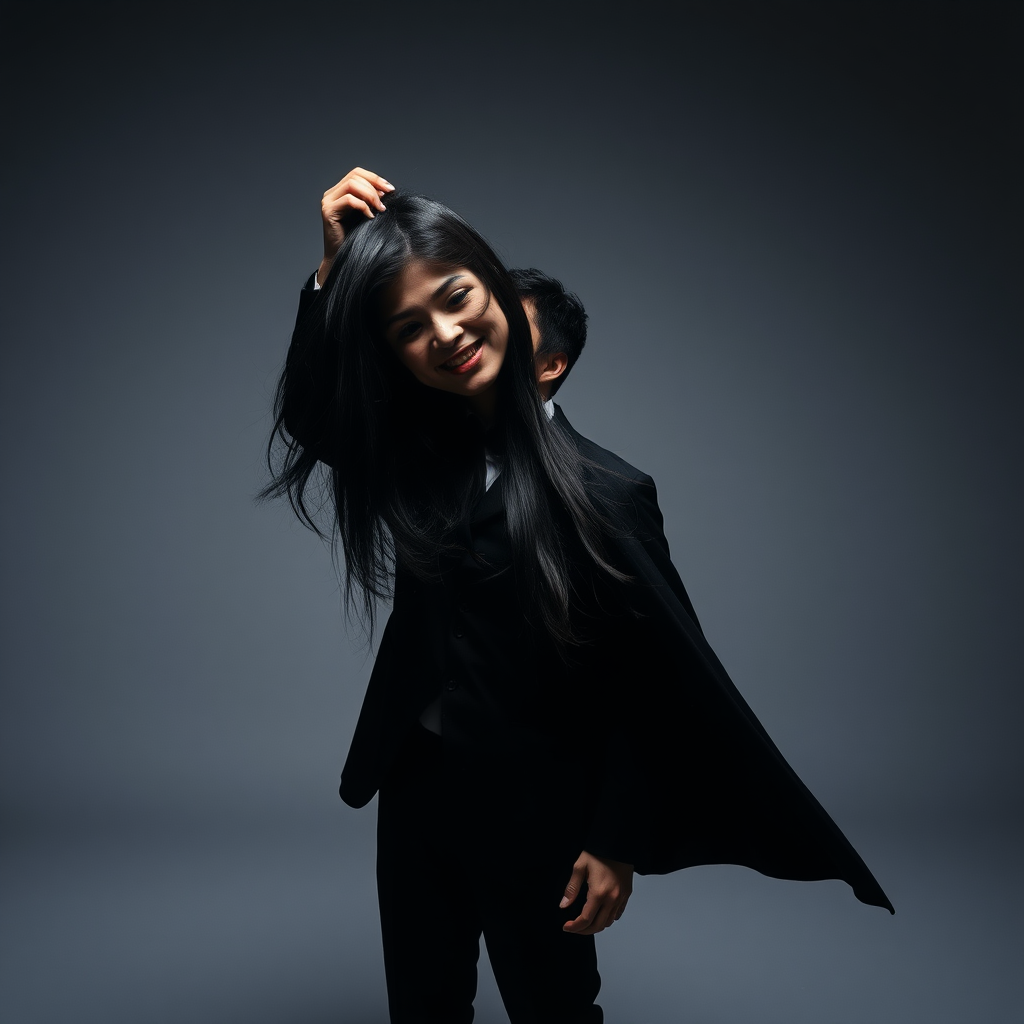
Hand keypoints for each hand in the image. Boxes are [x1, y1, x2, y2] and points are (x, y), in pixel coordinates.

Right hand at [317, 167, 394, 284]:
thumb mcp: (367, 215)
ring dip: (370, 195)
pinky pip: (349, 199)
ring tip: (380, 209)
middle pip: (355, 176)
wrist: (343, 259)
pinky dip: (363, 206)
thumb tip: (387, 190)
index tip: (390, 189)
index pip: (357, 173)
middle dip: (374, 186)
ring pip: (352, 185)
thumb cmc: (357, 240)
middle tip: (386, 201)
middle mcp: (332, 194)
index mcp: (340, 191)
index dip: (375, 178)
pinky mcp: (328, 211)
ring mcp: (328, 202)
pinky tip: (370, 217)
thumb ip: (372, 201)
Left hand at [560, 850, 632, 934]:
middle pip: (598, 926)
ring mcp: (621, 897)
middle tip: (574, 927)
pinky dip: (608, 918)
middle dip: (584, 930)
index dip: (574, 926)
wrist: (617, 843)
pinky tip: (600, 913)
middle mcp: (612, 898)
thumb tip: (564, 905)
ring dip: (596, 925)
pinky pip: (617, 914)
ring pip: (609, 922)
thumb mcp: (580, 867)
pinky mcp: (627, 894)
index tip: (566, 926)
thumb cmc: (598, 853)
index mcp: (599, 893)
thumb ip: (571, 888)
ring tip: (586, 921)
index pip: (586, 919)